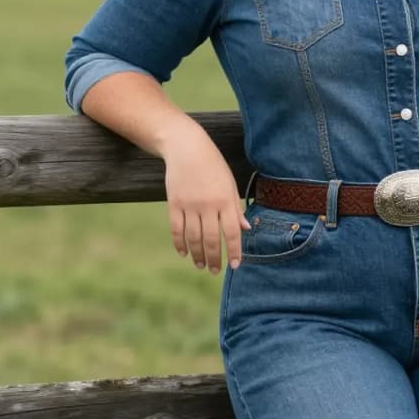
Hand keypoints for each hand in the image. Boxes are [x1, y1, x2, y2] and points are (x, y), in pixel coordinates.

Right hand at [163, 130, 250, 271]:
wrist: (186, 147)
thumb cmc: (213, 166)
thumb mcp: (230, 184)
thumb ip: (236, 209)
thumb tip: (245, 230)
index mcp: (225, 201)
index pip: (232, 232)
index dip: (234, 251)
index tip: (235, 265)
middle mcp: (208, 205)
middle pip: (211, 239)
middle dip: (214, 259)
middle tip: (215, 271)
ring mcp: (189, 205)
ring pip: (193, 238)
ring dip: (197, 255)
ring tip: (201, 265)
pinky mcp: (174, 203)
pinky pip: (176, 229)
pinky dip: (179, 244)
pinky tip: (183, 253)